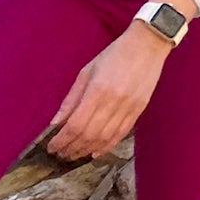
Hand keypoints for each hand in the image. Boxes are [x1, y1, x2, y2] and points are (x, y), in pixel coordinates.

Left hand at [49, 24, 170, 160]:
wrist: (148, 44)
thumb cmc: (115, 54)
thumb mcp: (88, 71)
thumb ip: (71, 98)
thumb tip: (56, 123)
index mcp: (97, 90)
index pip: (75, 124)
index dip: (62, 140)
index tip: (52, 147)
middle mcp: (113, 102)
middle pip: (88, 135)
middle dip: (71, 148)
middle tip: (60, 154)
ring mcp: (128, 107)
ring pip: (104, 138)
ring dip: (86, 150)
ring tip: (74, 155)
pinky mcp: (139, 110)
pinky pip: (121, 134)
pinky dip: (106, 146)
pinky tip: (95, 152)